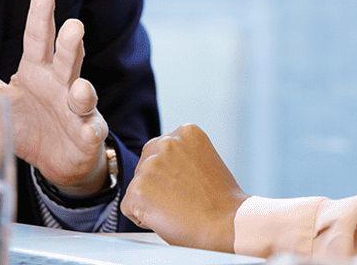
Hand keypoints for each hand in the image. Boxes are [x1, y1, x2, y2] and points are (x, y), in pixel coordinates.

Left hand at [0, 0, 110, 195]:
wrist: (52, 161)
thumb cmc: (23, 122)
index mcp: (35, 70)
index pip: (38, 37)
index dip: (40, 15)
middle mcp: (60, 83)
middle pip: (67, 58)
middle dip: (71, 43)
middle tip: (74, 26)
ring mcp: (76, 109)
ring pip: (83, 93)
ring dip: (84, 90)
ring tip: (79, 88)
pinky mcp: (87, 135)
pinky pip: (91, 131)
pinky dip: (90, 131)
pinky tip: (88, 131)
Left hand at [121, 124, 247, 250]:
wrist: (228, 225)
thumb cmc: (221, 203)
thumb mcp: (205, 161)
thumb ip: (182, 156)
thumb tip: (161, 167)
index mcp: (186, 131)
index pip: (161, 152)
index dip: (172, 175)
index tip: (190, 185)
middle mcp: (166, 142)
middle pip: (145, 166)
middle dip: (157, 185)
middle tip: (183, 200)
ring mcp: (150, 165)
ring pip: (137, 188)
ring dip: (152, 202)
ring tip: (179, 209)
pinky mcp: (138, 189)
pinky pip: (128, 208)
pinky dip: (143, 218)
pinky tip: (167, 218)